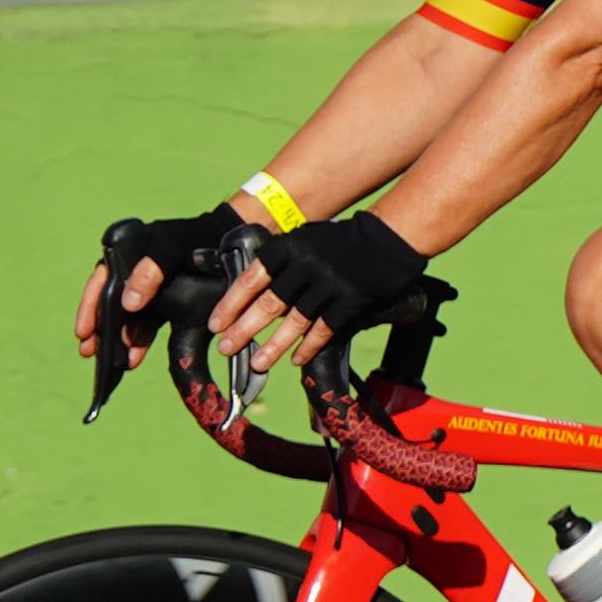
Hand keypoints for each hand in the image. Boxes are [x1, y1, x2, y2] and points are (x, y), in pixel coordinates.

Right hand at [75, 205, 247, 362]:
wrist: (226, 243)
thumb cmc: (194, 239)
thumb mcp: (170, 249)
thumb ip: (150, 270)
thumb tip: (128, 303)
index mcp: (127, 254)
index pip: (100, 282)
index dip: (90, 307)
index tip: (83, 331)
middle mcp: (132, 271)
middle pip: (109, 303)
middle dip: (99, 329)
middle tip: (88, 351)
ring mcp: (148, 288)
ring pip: (126, 317)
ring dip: (118, 339)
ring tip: (111, 362)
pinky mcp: (163, 302)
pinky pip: (146, 323)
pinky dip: (139, 339)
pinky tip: (134, 357)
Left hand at [210, 213, 428, 375]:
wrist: (385, 239)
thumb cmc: (337, 241)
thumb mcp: (303, 239)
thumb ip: (279, 261)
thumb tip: (248, 291)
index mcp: (289, 248)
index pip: (251, 279)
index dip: (231, 304)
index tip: (216, 323)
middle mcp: (307, 266)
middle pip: (268, 304)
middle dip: (243, 330)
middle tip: (226, 348)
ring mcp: (330, 285)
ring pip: (295, 322)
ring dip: (273, 346)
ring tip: (257, 363)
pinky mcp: (350, 302)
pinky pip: (324, 330)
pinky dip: (308, 346)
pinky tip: (296, 359)